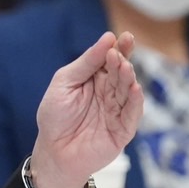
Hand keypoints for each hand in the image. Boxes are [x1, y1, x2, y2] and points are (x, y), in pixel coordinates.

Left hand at [28, 31, 142, 187]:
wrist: (53, 151)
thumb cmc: (55, 116)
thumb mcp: (65, 82)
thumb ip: (85, 63)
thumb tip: (107, 39)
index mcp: (96, 78)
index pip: (112, 59)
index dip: (120, 48)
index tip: (123, 37)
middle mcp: (110, 92)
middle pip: (122, 73)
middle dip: (123, 61)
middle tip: (119, 54)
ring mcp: (118, 110)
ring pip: (129, 91)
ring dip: (129, 79)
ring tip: (124, 68)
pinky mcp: (123, 129)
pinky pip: (132, 114)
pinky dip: (135, 102)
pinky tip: (135, 89)